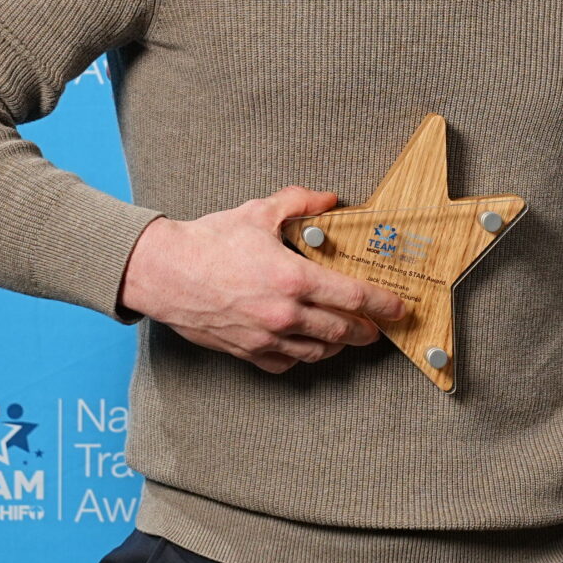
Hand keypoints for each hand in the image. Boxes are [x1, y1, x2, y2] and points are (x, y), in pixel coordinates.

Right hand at [118, 187, 409, 372]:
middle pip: (342, 331)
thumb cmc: (208, 242)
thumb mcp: (258, 212)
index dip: (383, 305)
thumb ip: (300, 202)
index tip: (399, 308)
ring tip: (347, 335)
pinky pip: (287, 362)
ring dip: (339, 345)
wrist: (163, 273)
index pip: (354, 297)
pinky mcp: (247, 352)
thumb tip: (330, 199)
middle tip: (377, 325)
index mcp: (293, 279)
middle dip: (366, 329)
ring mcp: (266, 337)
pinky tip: (308, 344)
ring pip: (318, 351)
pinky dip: (303, 355)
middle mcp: (284, 314)